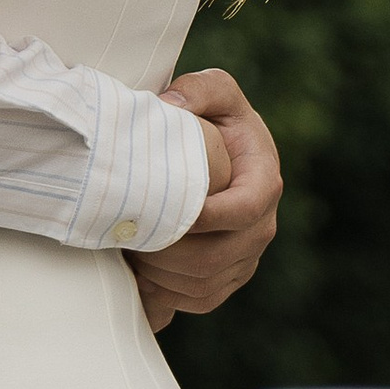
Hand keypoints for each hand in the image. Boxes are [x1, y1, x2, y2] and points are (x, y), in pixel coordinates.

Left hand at [134, 68, 281, 327]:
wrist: (224, 151)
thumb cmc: (217, 117)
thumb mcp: (216, 91)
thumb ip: (199, 89)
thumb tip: (171, 105)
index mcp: (264, 183)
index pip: (241, 211)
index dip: (204, 215)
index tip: (162, 206)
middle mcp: (261, 227)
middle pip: (217, 257)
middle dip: (168, 250)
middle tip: (127, 232)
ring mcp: (245, 258)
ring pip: (204, 284)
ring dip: (161, 275)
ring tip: (125, 249)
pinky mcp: (227, 278)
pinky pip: (197, 299)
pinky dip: (164, 294)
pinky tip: (135, 272)